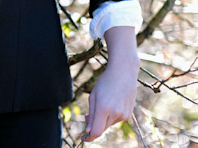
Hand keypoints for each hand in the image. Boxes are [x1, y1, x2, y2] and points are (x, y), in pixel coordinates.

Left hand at [83, 26, 139, 141]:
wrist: (124, 72)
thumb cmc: (105, 82)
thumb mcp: (93, 96)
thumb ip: (92, 115)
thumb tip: (89, 131)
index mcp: (104, 108)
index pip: (96, 132)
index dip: (89, 137)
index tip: (83, 138)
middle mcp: (115, 114)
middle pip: (102, 128)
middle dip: (94, 125)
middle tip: (88, 115)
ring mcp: (124, 115)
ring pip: (109, 124)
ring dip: (103, 119)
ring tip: (103, 102)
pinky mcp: (129, 115)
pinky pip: (116, 120)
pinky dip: (111, 115)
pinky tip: (112, 103)